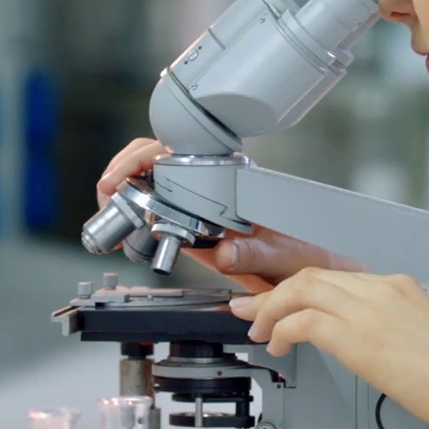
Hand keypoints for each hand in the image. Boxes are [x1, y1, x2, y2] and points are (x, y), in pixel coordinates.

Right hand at [95, 138, 360, 293]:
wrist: (321, 276)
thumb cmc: (313, 256)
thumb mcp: (286, 255)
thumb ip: (257, 252)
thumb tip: (227, 253)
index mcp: (235, 182)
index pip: (181, 152)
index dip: (145, 159)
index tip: (123, 177)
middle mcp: (217, 188)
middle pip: (159, 161)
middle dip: (124, 171)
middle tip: (107, 192)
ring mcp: (205, 207)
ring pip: (155, 183)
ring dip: (126, 191)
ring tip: (110, 211)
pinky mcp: (199, 229)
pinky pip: (161, 212)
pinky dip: (136, 215)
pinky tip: (125, 229)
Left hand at [232, 270, 428, 428]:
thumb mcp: (427, 339)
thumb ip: (395, 333)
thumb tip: (373, 347)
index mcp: (400, 287)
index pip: (337, 278)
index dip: (301, 288)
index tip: (281, 299)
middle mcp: (383, 288)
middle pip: (312, 276)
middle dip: (274, 292)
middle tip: (250, 309)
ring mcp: (370, 308)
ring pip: (302, 290)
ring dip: (272, 308)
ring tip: (258, 329)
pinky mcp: (360, 336)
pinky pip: (305, 321)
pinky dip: (283, 329)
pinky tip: (279, 346)